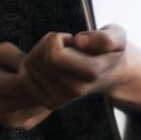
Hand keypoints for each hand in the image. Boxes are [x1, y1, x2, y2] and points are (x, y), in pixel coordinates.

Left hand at [21, 26, 140, 121]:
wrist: (110, 75)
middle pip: (37, 59)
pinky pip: (24, 78)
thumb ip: (104, 38)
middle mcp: (74, 90)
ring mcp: (60, 99)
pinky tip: (48, 65)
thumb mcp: (116, 37)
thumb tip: (80, 41)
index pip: (53, 55)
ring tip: (59, 54)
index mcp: (91, 72)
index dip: (56, 39)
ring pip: (29, 66)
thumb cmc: (109, 52)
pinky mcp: (48, 102)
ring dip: (38, 53)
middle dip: (46, 43)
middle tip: (63, 45)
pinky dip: (31, 67)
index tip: (70, 39)